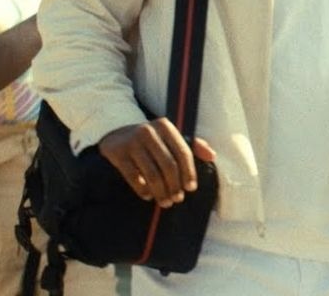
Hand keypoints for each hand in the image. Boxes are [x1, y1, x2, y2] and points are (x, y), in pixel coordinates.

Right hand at [98, 118, 216, 207]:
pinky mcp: (118, 153)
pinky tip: (148, 196)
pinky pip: (133, 177)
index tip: (191, 188)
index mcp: (165, 126)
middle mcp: (148, 131)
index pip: (183, 152)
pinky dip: (143, 190)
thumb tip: (212, 156)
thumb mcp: (171, 138)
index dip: (189, 172)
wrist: (117, 134)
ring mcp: (132, 141)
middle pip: (168, 165)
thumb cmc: (152, 140)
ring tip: (165, 202)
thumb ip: (193, 146)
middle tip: (177, 199)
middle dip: (175, 185)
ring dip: (161, 192)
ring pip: (151, 174)